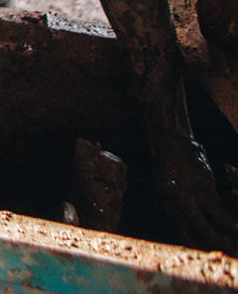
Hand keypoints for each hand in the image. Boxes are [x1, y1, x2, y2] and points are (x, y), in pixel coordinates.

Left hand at [150, 125, 237, 253]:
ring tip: (234, 244)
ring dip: (222, 239)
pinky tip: (236, 227)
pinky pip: (219, 214)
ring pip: (206, 229)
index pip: (179, 231)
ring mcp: (188, 198)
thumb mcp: (160, 183)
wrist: (169, 139)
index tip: (206, 249)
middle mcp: (173, 204)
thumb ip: (165, 200)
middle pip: (191, 235)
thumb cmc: (167, 159)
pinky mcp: (203, 190)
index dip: (194, 243)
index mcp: (163, 204)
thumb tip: (166, 210)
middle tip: (223, 250)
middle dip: (207, 246)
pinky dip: (229, 223)